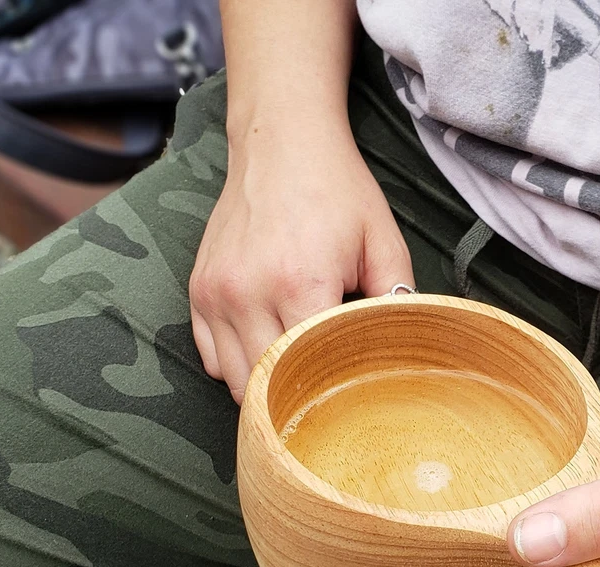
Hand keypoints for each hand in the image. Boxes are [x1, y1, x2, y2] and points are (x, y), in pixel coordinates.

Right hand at [189, 131, 412, 402]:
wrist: (279, 140)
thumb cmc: (336, 191)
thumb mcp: (383, 241)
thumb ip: (396, 298)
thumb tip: (401, 350)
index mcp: (299, 282)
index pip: (311, 367)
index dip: (334, 383)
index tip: (352, 384)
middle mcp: (248, 292)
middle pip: (269, 384)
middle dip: (298, 393)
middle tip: (325, 385)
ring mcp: (216, 293)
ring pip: (234, 380)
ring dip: (265, 385)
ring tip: (295, 369)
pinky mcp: (199, 290)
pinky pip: (210, 357)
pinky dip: (235, 364)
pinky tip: (265, 348)